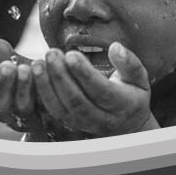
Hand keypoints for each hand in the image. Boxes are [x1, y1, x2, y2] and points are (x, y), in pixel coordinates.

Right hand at [0, 39, 41, 132]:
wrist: (61, 100)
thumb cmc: (34, 81)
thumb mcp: (20, 67)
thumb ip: (6, 57)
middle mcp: (10, 114)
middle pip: (0, 106)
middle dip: (2, 85)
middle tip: (7, 66)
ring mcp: (30, 120)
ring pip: (22, 108)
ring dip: (23, 88)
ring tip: (26, 68)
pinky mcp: (50, 120)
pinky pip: (47, 108)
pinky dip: (47, 91)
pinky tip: (49, 73)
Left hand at [31, 42, 159, 137]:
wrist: (127, 127)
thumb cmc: (132, 95)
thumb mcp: (139, 78)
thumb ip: (129, 63)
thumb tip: (115, 47)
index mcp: (122, 104)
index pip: (101, 90)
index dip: (84, 73)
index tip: (71, 54)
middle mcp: (102, 117)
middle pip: (77, 100)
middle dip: (61, 76)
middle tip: (51, 53)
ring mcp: (84, 123)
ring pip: (61, 107)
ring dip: (47, 85)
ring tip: (38, 63)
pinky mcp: (70, 123)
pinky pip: (53, 111)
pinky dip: (42, 94)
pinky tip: (36, 75)